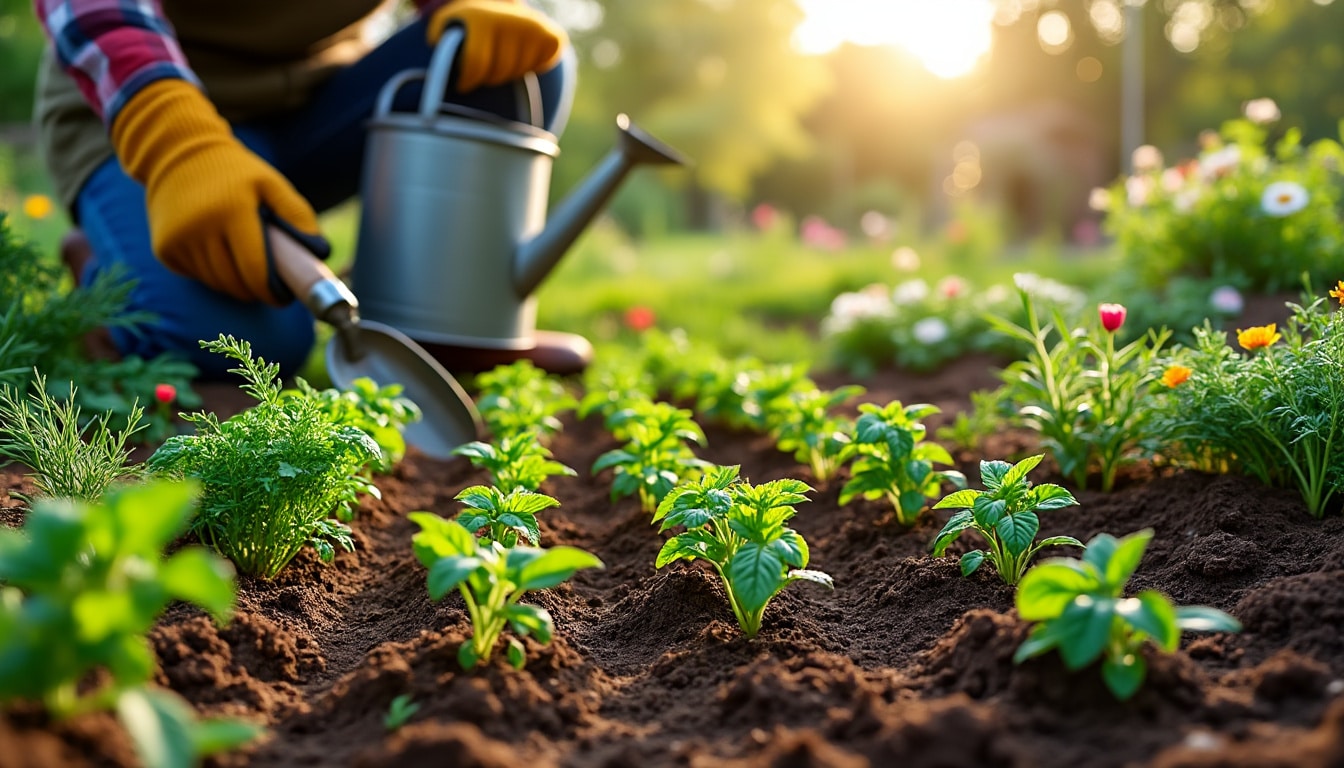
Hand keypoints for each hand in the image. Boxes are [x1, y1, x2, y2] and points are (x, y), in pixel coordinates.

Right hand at [110, 79, 324, 304]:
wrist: (177, 153)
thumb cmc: (234, 172)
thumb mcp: (270, 183)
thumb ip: (297, 214)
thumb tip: (319, 252)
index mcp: (232, 212)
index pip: (255, 271)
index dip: (272, 292)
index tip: (282, 296)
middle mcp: (200, 228)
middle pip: (235, 283)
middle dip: (255, 290)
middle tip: (268, 285)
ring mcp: (178, 240)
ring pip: (216, 283)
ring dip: (234, 284)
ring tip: (245, 268)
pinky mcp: (164, 248)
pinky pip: (196, 276)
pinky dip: (212, 274)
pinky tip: (219, 255)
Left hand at [427, 0, 566, 91]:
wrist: (501, 3)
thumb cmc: (472, 20)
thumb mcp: (449, 20)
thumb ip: (438, 32)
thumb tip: (435, 42)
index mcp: (483, 19)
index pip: (476, 65)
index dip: (467, 80)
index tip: (462, 84)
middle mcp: (511, 20)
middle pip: (498, 73)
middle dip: (487, 77)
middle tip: (484, 68)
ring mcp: (534, 28)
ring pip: (518, 73)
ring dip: (508, 73)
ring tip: (501, 58)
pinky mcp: (551, 37)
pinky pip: (541, 67)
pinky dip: (532, 66)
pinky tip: (522, 54)